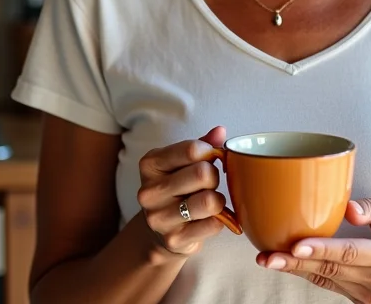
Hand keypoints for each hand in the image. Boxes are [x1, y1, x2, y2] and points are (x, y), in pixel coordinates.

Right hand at [137, 126, 228, 259]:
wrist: (160, 233)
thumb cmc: (176, 189)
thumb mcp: (181, 163)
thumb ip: (201, 145)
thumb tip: (220, 131)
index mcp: (150, 164)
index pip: (192, 149)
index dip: (210, 153)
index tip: (210, 159)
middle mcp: (150, 191)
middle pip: (203, 174)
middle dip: (214, 177)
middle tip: (209, 184)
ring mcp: (160, 218)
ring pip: (210, 201)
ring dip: (218, 200)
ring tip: (210, 201)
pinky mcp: (174, 239)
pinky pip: (214, 224)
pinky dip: (220, 220)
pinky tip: (209, 218)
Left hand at [255, 191, 370, 303]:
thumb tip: (347, 209)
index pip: (350, 252)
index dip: (321, 249)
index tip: (296, 245)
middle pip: (331, 269)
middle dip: (296, 262)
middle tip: (267, 255)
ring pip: (326, 280)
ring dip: (296, 269)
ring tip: (269, 259)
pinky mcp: (364, 302)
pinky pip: (330, 285)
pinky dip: (309, 274)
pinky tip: (289, 264)